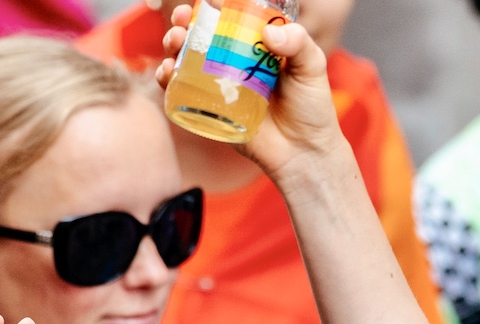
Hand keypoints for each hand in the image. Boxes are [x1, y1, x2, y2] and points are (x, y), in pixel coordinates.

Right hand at [157, 5, 345, 180]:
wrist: (305, 153)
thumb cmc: (312, 109)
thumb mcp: (313, 68)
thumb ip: (299, 44)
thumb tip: (269, 32)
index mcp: (255, 48)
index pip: (227, 21)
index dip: (210, 10)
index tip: (201, 4)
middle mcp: (234, 65)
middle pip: (201, 38)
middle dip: (183, 25)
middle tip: (181, 22)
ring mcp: (221, 88)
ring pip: (187, 61)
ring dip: (172, 46)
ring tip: (174, 43)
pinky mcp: (212, 112)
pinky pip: (184, 93)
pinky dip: (169, 80)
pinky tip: (167, 73)